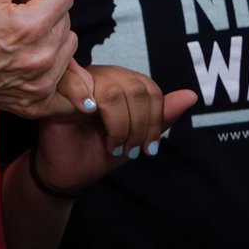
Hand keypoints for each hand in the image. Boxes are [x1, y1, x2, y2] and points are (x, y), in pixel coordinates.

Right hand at [0, 0, 88, 119]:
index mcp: (30, 26)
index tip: (22, 1)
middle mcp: (40, 57)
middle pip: (67, 20)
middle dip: (46, 14)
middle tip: (16, 21)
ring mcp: (40, 85)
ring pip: (68, 46)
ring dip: (51, 40)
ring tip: (20, 42)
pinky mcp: (37, 104)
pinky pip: (68, 82)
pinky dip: (57, 72)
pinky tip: (33, 66)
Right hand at [31, 65, 196, 194]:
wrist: (68, 173)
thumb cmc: (99, 151)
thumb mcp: (137, 137)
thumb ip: (161, 117)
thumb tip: (191, 95)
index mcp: (121, 82)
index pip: (150, 88)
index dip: (155, 120)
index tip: (148, 148)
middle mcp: (102, 75)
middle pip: (135, 88)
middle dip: (139, 126)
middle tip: (131, 150)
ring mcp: (79, 80)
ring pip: (113, 90)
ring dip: (119, 126)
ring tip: (114, 145)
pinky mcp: (57, 90)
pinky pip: (76, 84)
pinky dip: (89, 106)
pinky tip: (90, 119)